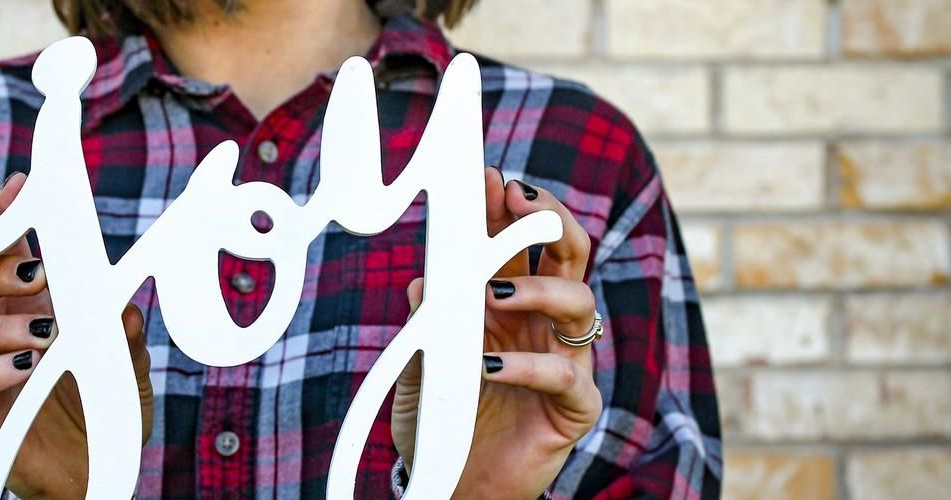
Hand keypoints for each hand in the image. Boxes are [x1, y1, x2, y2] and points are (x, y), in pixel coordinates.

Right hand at [0, 173, 154, 497]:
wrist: (95, 472)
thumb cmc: (104, 408)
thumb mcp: (128, 365)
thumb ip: (124, 333)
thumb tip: (124, 306)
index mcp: (22, 304)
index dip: (0, 217)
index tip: (19, 189)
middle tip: (35, 271)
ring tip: (44, 335)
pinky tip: (25, 369)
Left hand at [391, 167, 601, 498]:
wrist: (450, 484)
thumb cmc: (441, 419)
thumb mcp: (422, 364)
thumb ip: (428, 322)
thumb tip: (425, 276)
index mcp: (511, 304)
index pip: (520, 242)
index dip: (510, 208)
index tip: (490, 178)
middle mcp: (544, 325)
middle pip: (569, 253)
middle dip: (548, 218)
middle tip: (518, 199)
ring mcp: (566, 362)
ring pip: (579, 302)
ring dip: (539, 288)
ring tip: (494, 293)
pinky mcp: (574, 409)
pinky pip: (567, 376)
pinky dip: (529, 366)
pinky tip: (489, 366)